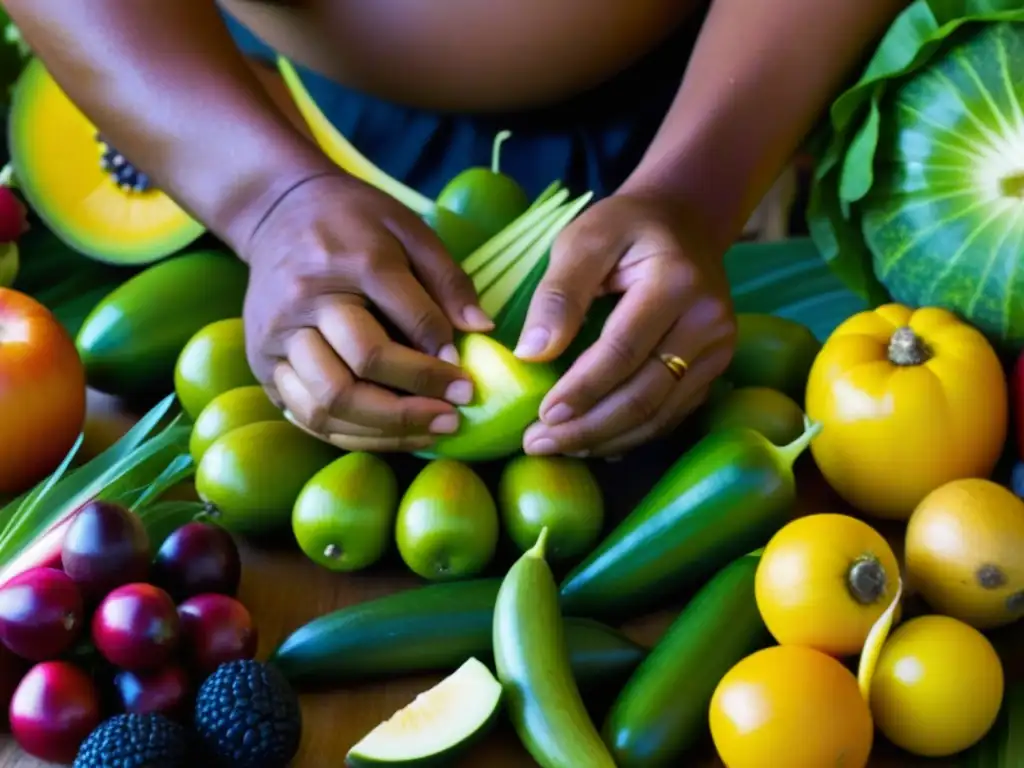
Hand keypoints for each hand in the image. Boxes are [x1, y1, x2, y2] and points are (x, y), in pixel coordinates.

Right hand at [241, 172, 493, 451]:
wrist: (275, 210)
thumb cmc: (353, 220)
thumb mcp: (409, 228)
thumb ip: (448, 279)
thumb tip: (482, 330)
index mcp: (351, 261)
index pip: (407, 320)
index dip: (440, 359)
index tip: (467, 382)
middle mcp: (306, 300)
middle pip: (362, 367)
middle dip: (415, 401)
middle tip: (454, 415)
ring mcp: (277, 336)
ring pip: (329, 402)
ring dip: (385, 429)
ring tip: (428, 432)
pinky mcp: (262, 362)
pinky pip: (305, 415)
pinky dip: (350, 434)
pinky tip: (389, 436)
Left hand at [514, 193, 735, 456]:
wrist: (682, 223)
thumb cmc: (625, 228)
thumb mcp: (584, 239)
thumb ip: (559, 293)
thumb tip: (531, 353)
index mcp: (676, 281)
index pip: (622, 350)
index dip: (582, 389)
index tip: (541, 415)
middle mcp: (707, 320)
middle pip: (645, 394)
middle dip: (588, 427)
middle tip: (538, 444)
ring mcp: (717, 349)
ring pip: (660, 414)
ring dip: (605, 439)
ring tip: (558, 448)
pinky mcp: (714, 368)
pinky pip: (671, 414)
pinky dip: (631, 435)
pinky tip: (594, 442)